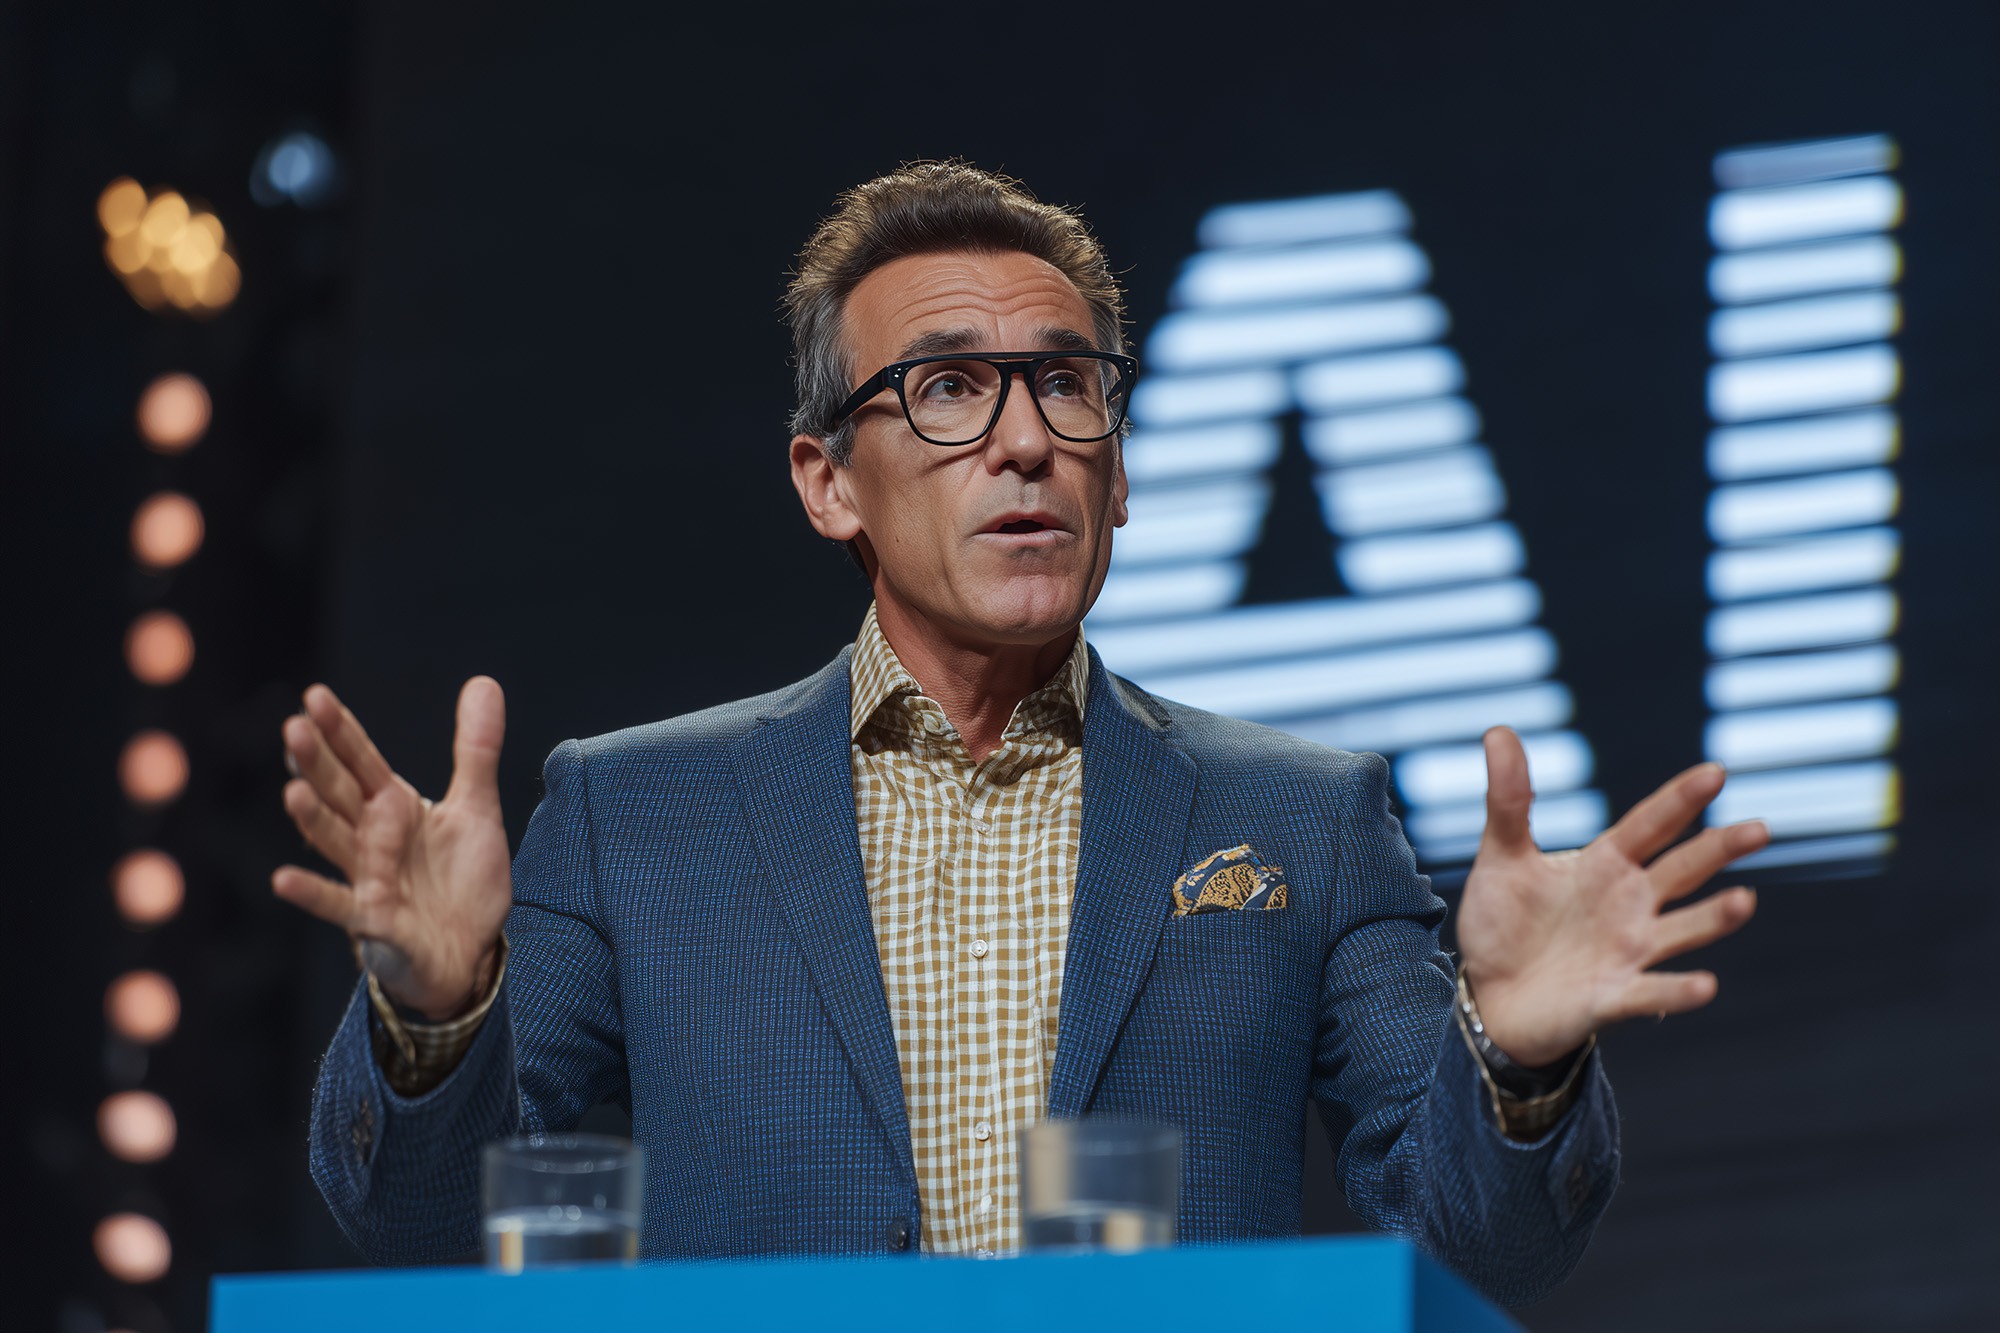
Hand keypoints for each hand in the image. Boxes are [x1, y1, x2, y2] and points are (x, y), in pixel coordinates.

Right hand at [273, 678, 512, 1020]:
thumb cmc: (460, 879)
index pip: (361, 760)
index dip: (340, 730)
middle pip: (340, 793)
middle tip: (294, 727)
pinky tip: (282, 879)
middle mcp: (372, 837)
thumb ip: (476, 749)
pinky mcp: (373, 920)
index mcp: (394, 806)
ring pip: (334, 842)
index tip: (314, 696)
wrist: (468, 951)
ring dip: (313, 819)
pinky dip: (312, 893)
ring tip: (293, 791)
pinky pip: (338, 905)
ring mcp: (368, 878)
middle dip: (319, 763)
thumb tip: (483, 681)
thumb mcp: (476, 808)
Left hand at [1454, 727, 1767, 1066]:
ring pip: (1681, 931)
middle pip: (1682, 872)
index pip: (1650, 826)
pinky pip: (1652, 994)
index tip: (1716, 772)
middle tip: (1760, 829)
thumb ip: (1509, 801)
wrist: (1491, 998)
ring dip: (1713, 919)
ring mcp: (1628, 952)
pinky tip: (1705, 985)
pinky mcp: (1613, 999)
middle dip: (1719, 851)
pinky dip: (1677, 990)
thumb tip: (1499, 730)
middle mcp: (1629, 906)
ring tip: (1745, 900)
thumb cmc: (1505, 924)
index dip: (1679, 800)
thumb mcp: (1502, 857)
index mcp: (1606, 865)